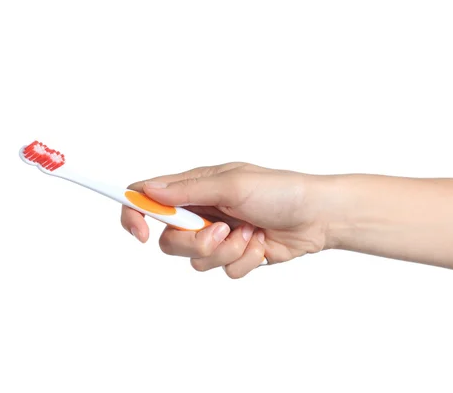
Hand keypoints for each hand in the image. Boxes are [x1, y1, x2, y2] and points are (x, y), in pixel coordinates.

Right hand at [121, 162, 338, 277]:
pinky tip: (261, 244)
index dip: (135, 215)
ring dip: (227, 250)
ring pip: (197, 260)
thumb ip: (189, 190)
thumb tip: (148, 190)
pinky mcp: (235, 254)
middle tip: (223, 230)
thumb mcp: (232, 184)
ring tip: (251, 234)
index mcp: (196, 187)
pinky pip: (224, 270)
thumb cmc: (280, 190)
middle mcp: (202, 211)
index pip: (148, 199)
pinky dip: (244, 260)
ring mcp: (218, 235)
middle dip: (197, 242)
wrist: (317, 216)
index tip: (142, 233)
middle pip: (170, 241)